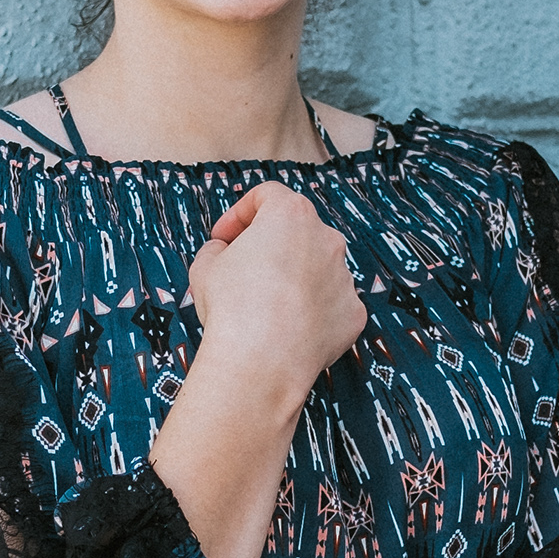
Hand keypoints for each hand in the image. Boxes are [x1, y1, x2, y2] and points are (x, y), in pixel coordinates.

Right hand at [187, 181, 365, 408]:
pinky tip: (287, 329)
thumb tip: (223, 253)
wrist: (262, 360)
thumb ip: (217, 249)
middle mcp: (326, 239)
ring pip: (316, 269)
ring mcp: (345, 277)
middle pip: (297, 232)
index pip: (268, 196)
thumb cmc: (233, 307)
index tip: (223, 237)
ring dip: (293, 279)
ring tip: (265, 306)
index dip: (239, 214)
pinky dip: (312, 311)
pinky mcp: (353, 313)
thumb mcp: (205, 267)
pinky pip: (330, 304)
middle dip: (270, 246)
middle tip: (243, 269)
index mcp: (291, 215)